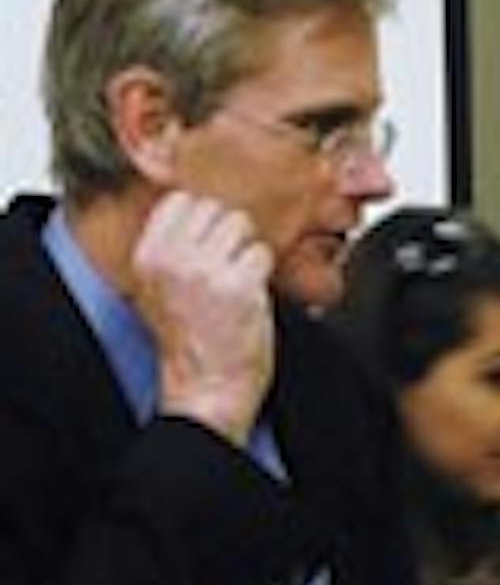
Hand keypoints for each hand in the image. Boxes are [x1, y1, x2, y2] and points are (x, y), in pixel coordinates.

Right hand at [130, 191, 273, 445]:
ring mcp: (205, 271)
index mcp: (149, 255)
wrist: (206, 385)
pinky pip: (263, 253)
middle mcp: (173, 259)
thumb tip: (199, 205)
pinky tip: (251, 294)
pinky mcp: (239, 286)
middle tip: (228, 267)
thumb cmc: (190, 339)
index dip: (206, 219)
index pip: (182, 200)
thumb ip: (172, 246)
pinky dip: (264, 272)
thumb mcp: (160, 286)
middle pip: (216, 208)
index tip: (210, 245)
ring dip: (248, 251)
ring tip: (239, 280)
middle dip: (230, 234)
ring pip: (242, 225)